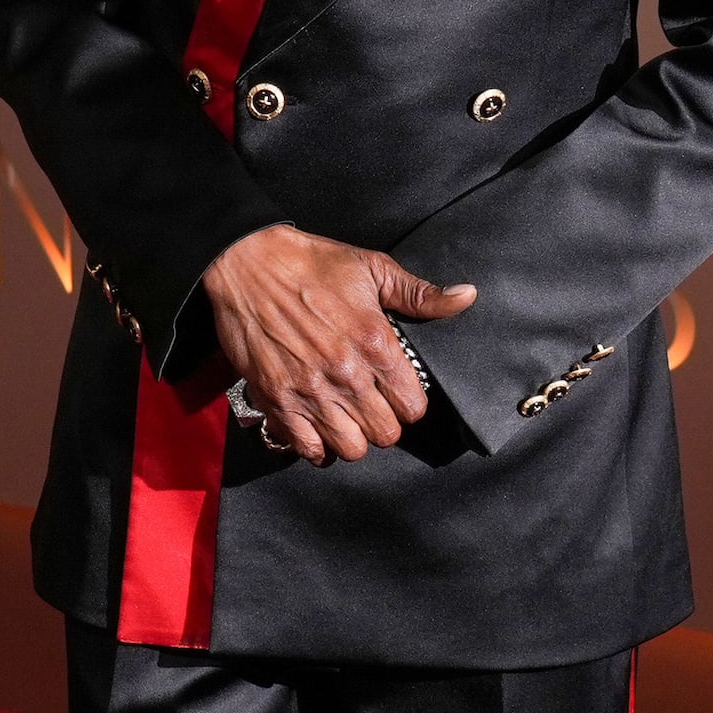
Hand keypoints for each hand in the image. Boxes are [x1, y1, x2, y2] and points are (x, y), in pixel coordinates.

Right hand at [200, 227, 476, 465]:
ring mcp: (310, 391)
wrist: (247, 263)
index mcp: (375, 343)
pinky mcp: (277, 399)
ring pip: (351, 449)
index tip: (397, 393)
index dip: (409, 403)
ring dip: (353, 437)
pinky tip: (318, 426)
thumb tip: (466, 297)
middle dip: (383, 422)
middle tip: (372, 405)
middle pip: (385, 434)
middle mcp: (346, 374)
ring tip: (346, 418)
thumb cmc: (310, 264)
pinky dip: (316, 445)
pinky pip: (308, 448)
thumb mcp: (372, 268)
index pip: (413, 407)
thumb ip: (420, 294)